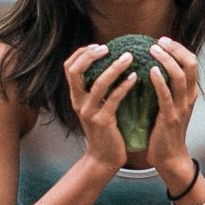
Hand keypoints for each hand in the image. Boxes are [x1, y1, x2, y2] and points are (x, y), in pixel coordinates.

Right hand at [64, 42, 134, 172]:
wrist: (104, 158)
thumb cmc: (106, 130)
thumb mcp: (97, 107)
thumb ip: (99, 89)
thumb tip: (112, 65)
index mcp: (76, 97)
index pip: (69, 67)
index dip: (82, 53)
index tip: (99, 46)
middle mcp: (78, 102)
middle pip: (75, 70)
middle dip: (90, 55)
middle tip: (109, 48)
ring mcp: (89, 112)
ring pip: (98, 83)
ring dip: (114, 67)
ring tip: (129, 57)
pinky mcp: (102, 121)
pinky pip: (114, 99)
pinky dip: (124, 86)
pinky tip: (135, 77)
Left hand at [143, 37, 202, 187]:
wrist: (170, 157)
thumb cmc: (165, 130)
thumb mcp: (170, 105)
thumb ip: (165, 87)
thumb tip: (151, 66)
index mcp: (190, 92)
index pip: (191, 62)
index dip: (179, 48)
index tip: (163, 40)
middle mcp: (189, 97)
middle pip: (190, 64)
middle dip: (175, 49)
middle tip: (158, 41)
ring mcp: (182, 107)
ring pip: (179, 76)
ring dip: (166, 60)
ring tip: (152, 50)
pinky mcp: (170, 117)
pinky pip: (166, 95)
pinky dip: (159, 81)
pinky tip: (150, 70)